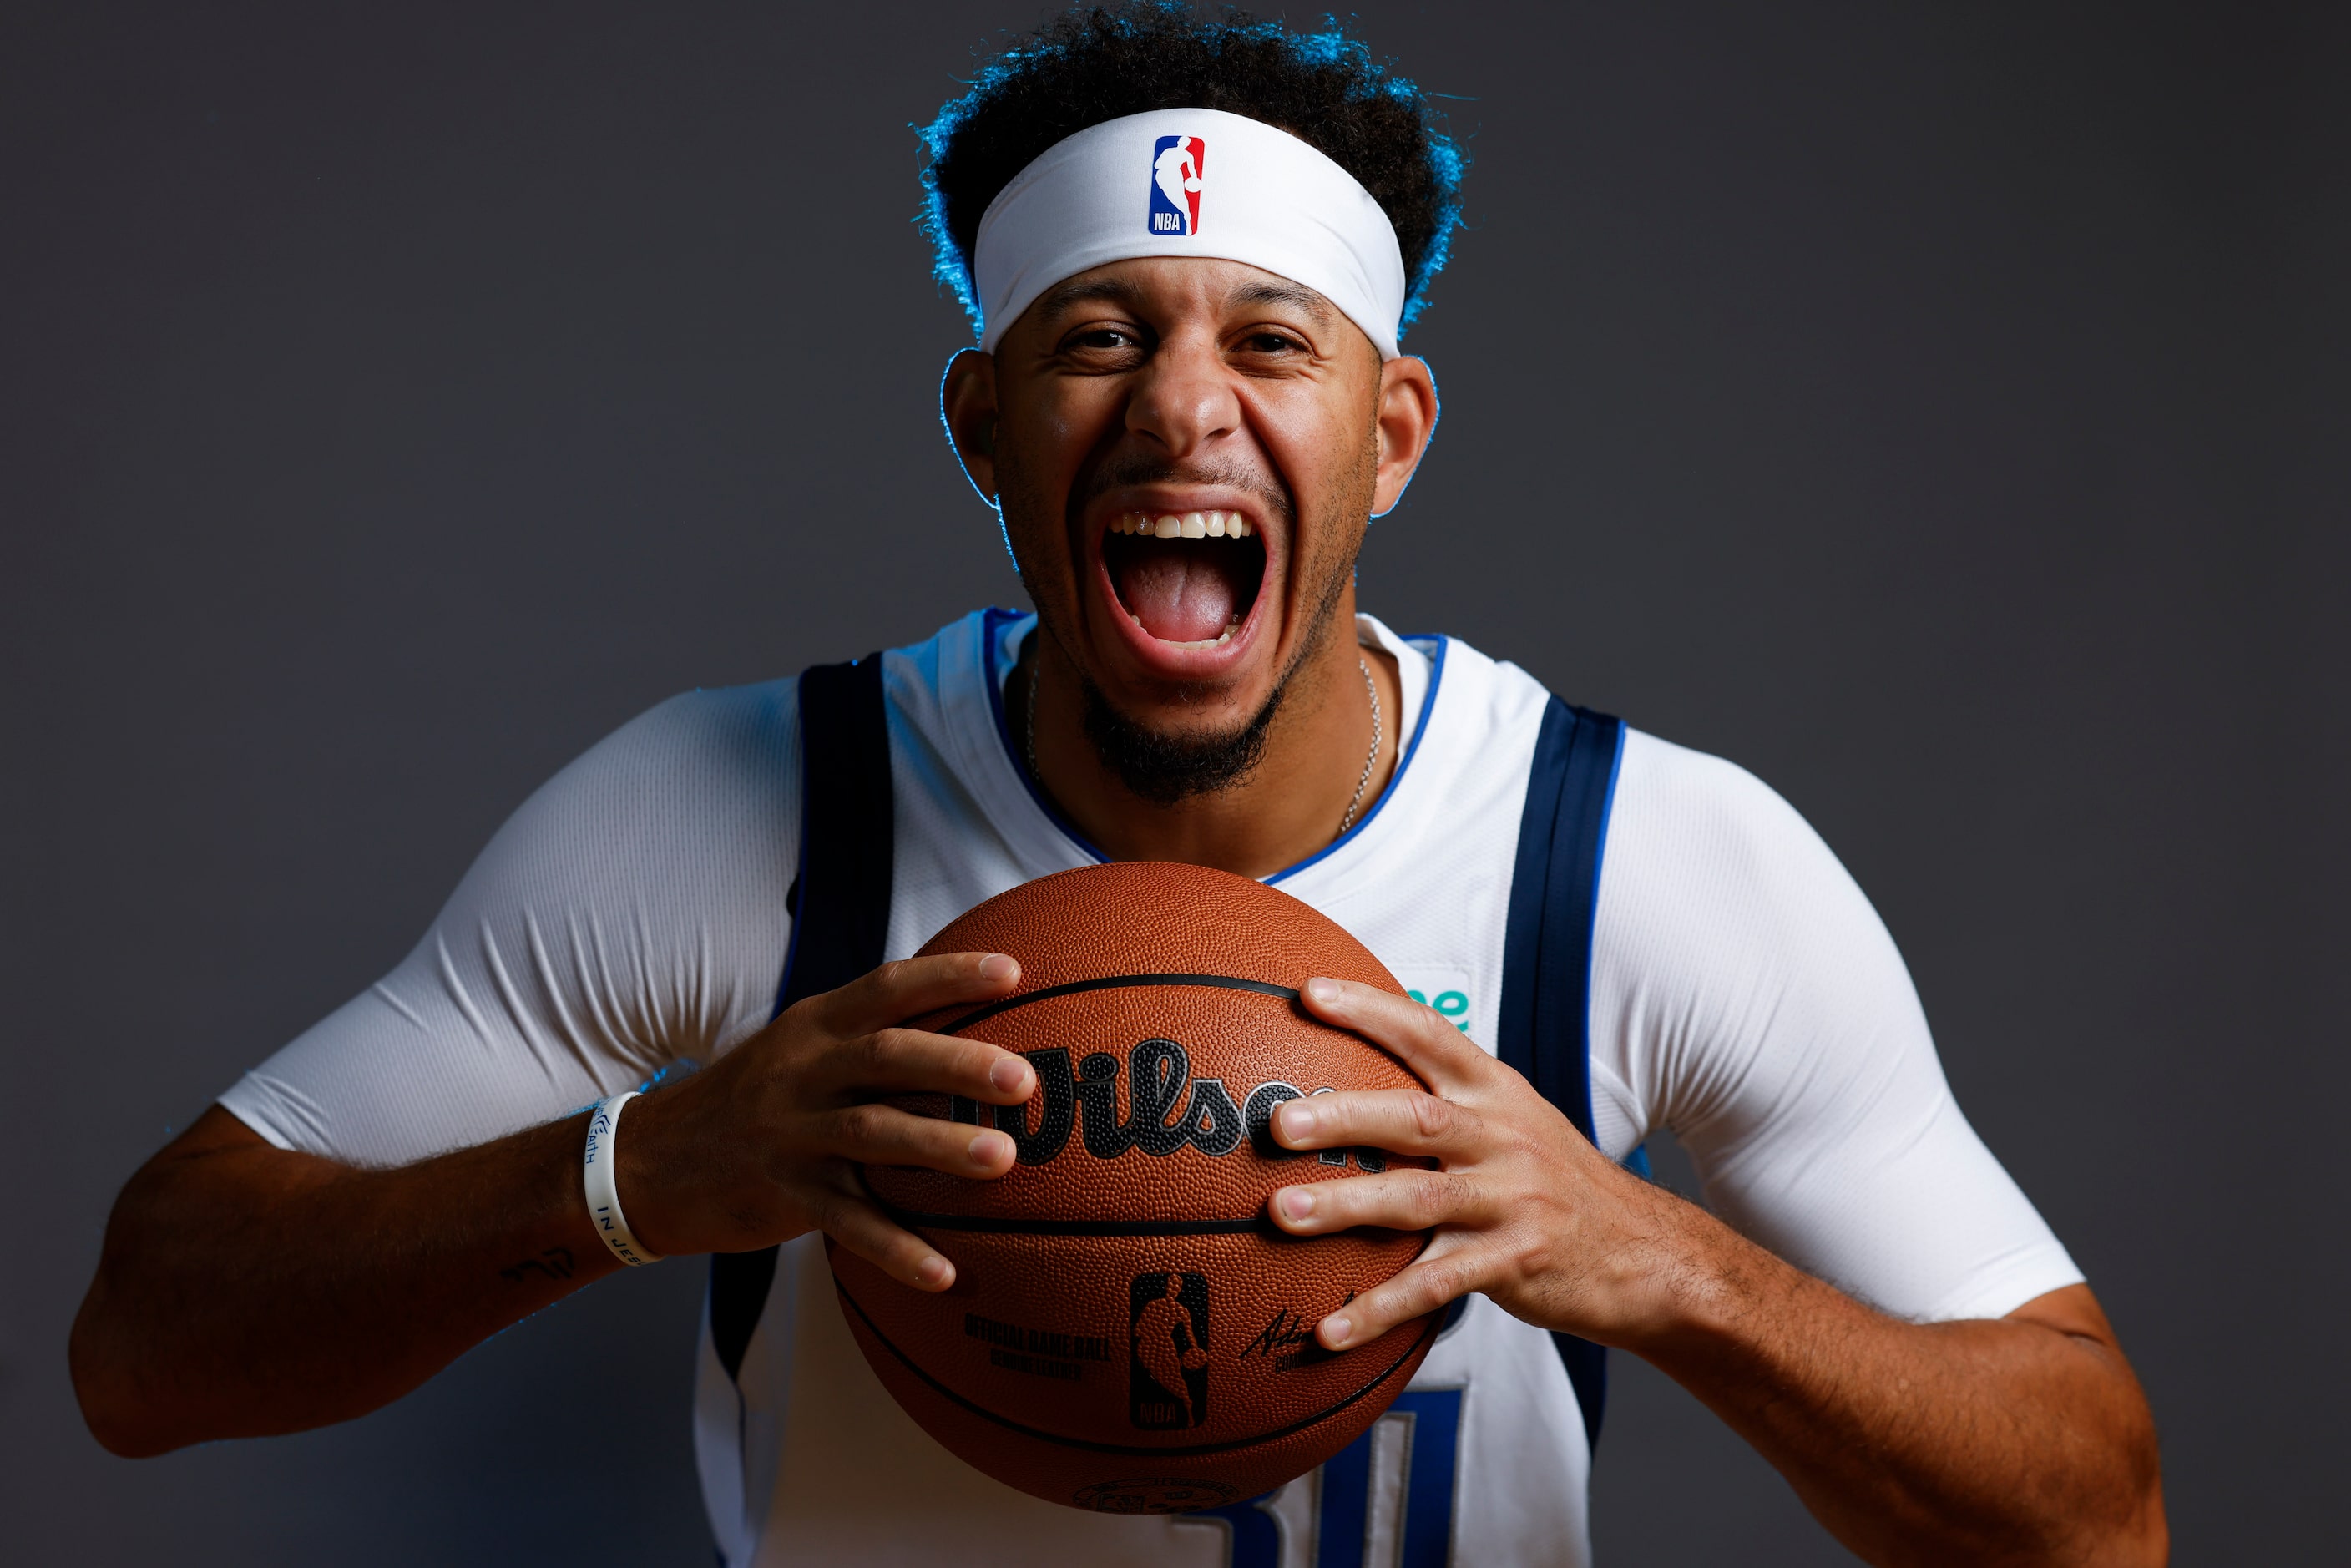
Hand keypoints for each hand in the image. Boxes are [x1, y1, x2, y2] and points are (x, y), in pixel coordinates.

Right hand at [617, 953, 1035, 1290]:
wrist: (648, 1161)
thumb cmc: (752, 1099)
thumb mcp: (797, 1049)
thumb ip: (867, 1036)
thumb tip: (968, 1027)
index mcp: (814, 1027)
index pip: (887, 987)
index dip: (949, 976)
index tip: (1014, 974)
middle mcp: (804, 1072)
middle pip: (887, 1057)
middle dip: (957, 1064)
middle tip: (1023, 1079)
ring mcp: (791, 1135)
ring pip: (871, 1134)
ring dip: (939, 1147)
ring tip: (1002, 1160)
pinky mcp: (783, 1195)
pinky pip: (847, 1222)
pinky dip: (897, 1248)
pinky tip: (945, 1272)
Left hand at [1267, 976, 1688, 1351]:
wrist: (1646, 1252)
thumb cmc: (1557, 1182)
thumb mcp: (1515, 1121)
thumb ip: (1447, 1100)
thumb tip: (1350, 1079)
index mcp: (1497, 1093)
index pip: (1430, 1035)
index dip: (1371, 1011)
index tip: (1311, 993)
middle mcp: (1503, 1139)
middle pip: (1416, 1118)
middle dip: (1344, 1116)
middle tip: (1280, 1122)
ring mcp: (1510, 1202)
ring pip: (1417, 1200)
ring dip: (1344, 1207)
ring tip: (1280, 1213)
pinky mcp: (1513, 1263)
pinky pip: (1435, 1286)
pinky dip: (1378, 1308)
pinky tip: (1330, 1328)